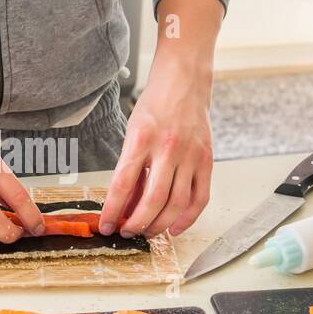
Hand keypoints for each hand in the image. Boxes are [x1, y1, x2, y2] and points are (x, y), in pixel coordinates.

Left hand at [100, 0, 221, 237]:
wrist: (185, 81)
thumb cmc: (155, 105)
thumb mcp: (132, 132)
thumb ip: (130, 168)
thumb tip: (123, 204)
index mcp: (141, 139)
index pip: (122, 185)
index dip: (112, 211)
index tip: (105, 226)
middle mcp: (167, 148)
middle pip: (152, 200)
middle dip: (136, 224)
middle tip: (127, 232)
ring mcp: (190, 155)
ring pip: (176, 204)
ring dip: (159, 225)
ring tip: (147, 232)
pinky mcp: (207, 160)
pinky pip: (199, 198)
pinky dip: (188, 218)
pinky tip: (174, 228)